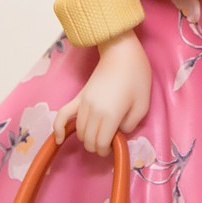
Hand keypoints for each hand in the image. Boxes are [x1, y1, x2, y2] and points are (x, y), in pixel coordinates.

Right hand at [53, 29, 151, 156]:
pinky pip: (62, 115)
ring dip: (87, 139)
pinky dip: (58, 128)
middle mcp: (93, 112)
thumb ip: (130, 125)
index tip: (115, 145)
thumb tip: (118, 131)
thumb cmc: (137, 77)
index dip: (107, 150)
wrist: (121, 52)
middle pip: (88, 140)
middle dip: (97, 146)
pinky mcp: (78, 97)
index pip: (101, 144)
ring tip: (98, 135)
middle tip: (109, 140)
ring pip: (79, 132)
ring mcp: (83, 104)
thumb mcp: (143, 105)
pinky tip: (58, 139)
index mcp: (110, 115)